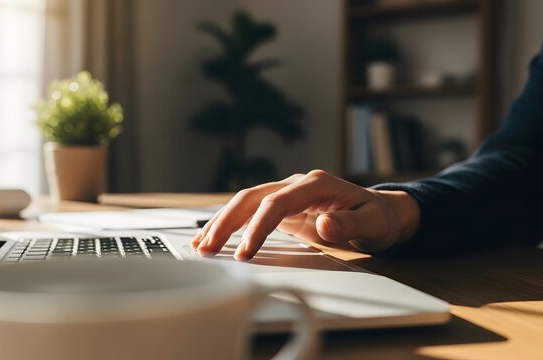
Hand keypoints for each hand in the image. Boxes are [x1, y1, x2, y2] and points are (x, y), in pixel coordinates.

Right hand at [191, 170, 419, 260]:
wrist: (381, 212)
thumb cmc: (378, 219)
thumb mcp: (373, 224)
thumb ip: (350, 225)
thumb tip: (325, 226)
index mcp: (315, 185)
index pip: (277, 203)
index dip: (258, 227)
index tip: (245, 252)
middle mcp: (296, 184)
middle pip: (252, 198)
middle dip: (227, 223)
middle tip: (208, 249)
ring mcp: (287, 193)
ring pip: (245, 202)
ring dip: (222, 223)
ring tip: (201, 245)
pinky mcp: (281, 206)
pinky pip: (250, 211)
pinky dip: (230, 223)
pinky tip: (214, 236)